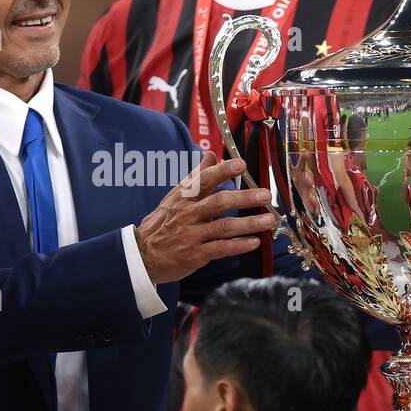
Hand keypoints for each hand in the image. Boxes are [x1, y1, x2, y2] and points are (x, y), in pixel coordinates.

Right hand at [135, 152, 275, 283]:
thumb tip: (210, 154)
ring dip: (249, 223)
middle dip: (244, 198)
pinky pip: (220, 249)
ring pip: (224, 227)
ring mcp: (192, 235)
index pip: (204, 180)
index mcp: (183, 197)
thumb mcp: (174, 197)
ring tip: (269, 220)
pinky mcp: (195, 255)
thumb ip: (195, 177)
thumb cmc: (161, 224)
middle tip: (265, 195)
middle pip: (218, 203)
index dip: (223, 171)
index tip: (241, 165)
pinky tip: (254, 242)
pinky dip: (238, 245)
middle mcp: (188, 214)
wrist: (141, 256)